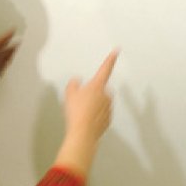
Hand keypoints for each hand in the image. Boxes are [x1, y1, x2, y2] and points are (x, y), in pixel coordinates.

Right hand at [0, 13, 17, 76]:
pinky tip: (3, 68)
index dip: (10, 33)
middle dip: (14, 45)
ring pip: (7, 59)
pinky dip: (4, 67)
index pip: (4, 38)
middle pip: (9, 49)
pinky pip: (2, 69)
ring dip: (11, 55)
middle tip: (19, 42)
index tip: (14, 29)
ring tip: (13, 54)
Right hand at [54, 50, 118, 177]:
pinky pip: (101, 114)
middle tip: (81, 100)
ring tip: (82, 112)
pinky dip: (95, 115)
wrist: (82, 133)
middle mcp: (106, 95)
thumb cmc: (76, 112)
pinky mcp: (108, 120)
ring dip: (94, 105)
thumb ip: (73, 84)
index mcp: (97, 86)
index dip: (110, 59)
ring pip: (101, 102)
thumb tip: (77, 81)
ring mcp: (108, 108)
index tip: (116, 51)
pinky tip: (86, 119)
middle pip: (100, 89)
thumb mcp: (69, 94)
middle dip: (93, 93)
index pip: (105, 69)